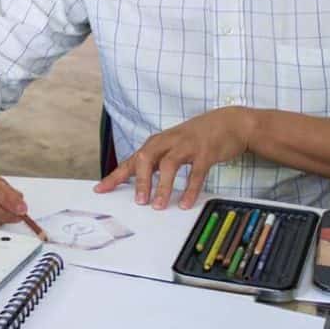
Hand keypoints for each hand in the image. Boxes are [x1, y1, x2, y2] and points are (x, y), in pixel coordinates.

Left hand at [95, 106, 255, 209]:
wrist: (230, 123)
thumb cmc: (196, 137)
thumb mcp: (172, 145)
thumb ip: (156, 161)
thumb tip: (140, 183)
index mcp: (157, 142)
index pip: (131, 160)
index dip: (115, 175)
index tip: (100, 189)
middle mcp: (168, 142)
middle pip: (146, 158)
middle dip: (140, 181)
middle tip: (138, 202)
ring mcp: (187, 146)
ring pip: (168, 164)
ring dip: (162, 186)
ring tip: (157, 206)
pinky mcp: (206, 152)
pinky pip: (196, 173)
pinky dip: (190, 189)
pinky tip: (184, 203)